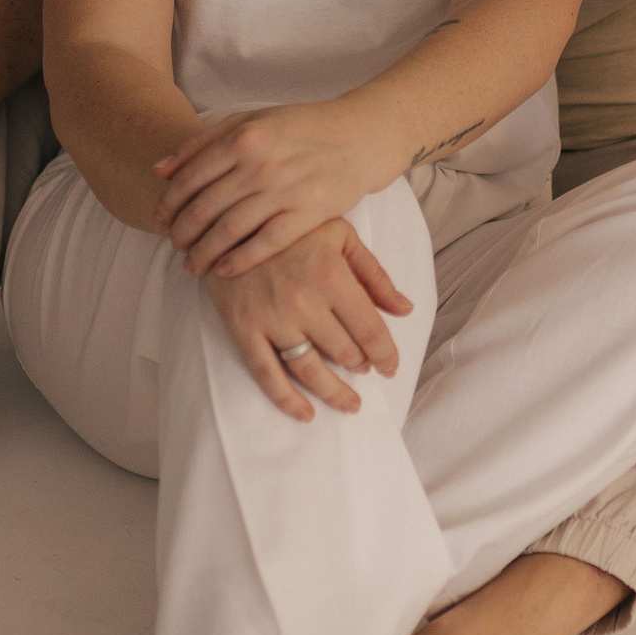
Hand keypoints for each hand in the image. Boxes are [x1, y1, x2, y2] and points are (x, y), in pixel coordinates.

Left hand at [154, 102, 390, 277]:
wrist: (359, 136)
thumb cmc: (301, 128)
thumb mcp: (250, 120)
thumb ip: (202, 142)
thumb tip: (158, 170)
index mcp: (242, 137)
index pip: (189, 179)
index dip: (168, 205)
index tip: (160, 222)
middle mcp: (260, 163)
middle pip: (204, 208)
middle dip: (181, 234)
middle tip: (174, 247)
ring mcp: (285, 190)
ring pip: (229, 230)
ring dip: (204, 252)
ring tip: (192, 265)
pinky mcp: (309, 213)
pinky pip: (266, 244)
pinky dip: (239, 260)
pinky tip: (223, 271)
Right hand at [202, 218, 413, 418]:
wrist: (230, 219)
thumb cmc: (291, 227)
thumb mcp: (340, 236)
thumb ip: (374, 274)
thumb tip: (405, 309)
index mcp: (331, 276)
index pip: (369, 330)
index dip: (386, 354)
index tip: (390, 367)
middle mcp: (304, 302)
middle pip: (343, 352)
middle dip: (360, 367)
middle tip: (364, 372)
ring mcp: (271, 318)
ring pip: (309, 370)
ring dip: (334, 393)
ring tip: (350, 403)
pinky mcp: (243, 328)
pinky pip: (267, 374)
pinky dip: (287, 400)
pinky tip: (305, 414)